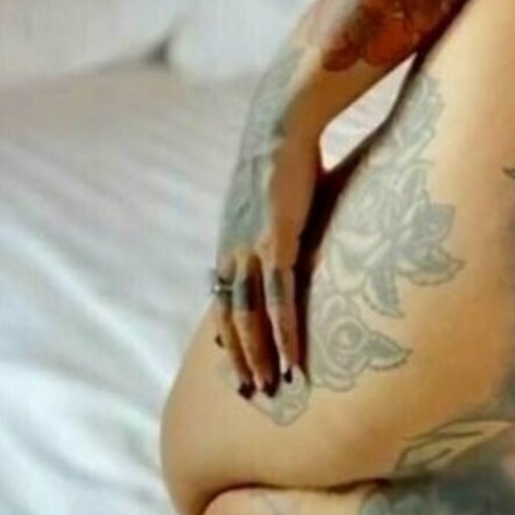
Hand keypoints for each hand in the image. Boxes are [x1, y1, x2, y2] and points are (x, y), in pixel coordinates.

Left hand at [212, 129, 323, 393]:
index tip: (229, 356)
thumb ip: (278, 221)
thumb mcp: (274, 196)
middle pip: (230, 315)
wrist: (281, 124)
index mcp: (230, 238)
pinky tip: (294, 358)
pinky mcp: (277, 240)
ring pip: (250, 316)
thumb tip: (294, 228)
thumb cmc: (286, 155)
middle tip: (251, 391)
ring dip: (261, 355)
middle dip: (240, 356)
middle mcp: (232, 248)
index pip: (221, 295)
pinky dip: (285, 334)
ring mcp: (252, 247)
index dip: (225, 328)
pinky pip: (279, 299)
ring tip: (271, 386)